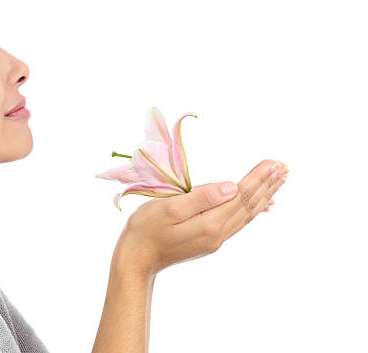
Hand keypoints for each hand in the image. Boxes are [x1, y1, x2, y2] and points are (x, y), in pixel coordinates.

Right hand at [113, 159, 288, 279]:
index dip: (258, 177)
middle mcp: (218, 234)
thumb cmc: (145, 229)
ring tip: (279, 181)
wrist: (137, 259)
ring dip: (265, 196)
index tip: (274, 162)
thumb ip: (201, 197)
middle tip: (285, 168)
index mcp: (209, 223)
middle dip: (267, 184)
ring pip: (247, 215)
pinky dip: (254, 210)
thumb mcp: (169, 208)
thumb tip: (232, 186)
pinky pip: (239, 223)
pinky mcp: (210, 241)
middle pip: (249, 205)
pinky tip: (262, 206)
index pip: (240, 195)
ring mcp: (215, 239)